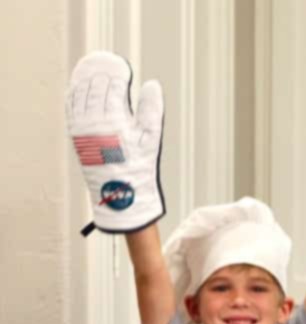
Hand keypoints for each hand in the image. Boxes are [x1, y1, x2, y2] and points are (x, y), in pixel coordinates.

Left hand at [66, 51, 164, 234]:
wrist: (120, 193)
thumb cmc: (138, 167)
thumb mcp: (151, 139)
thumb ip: (151, 109)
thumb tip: (151, 85)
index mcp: (116, 119)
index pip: (113, 86)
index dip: (118, 73)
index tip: (123, 68)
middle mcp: (95, 121)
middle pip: (96, 86)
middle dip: (103, 74)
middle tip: (109, 65)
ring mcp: (82, 126)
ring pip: (81, 93)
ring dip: (87, 79)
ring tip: (94, 70)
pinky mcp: (75, 134)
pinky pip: (71, 106)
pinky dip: (74, 93)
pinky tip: (79, 86)